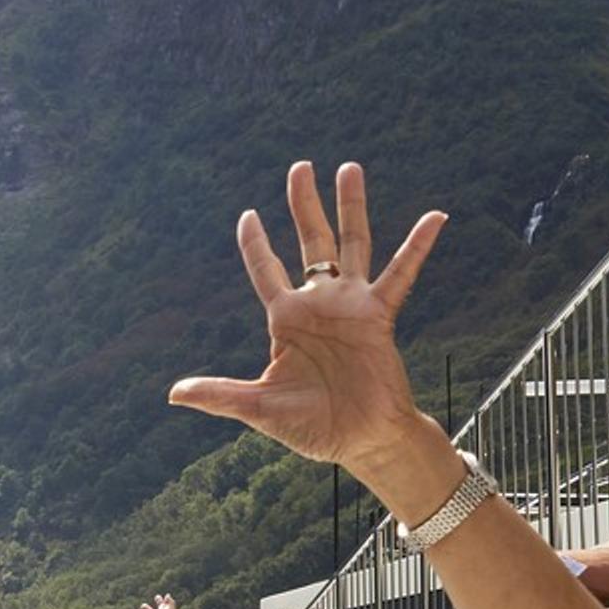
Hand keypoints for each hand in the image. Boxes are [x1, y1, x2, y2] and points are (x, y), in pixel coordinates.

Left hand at [168, 162, 454, 498]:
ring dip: (350, 206)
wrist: (362, 441)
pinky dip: (418, 245)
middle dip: (304, 205)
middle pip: (310, 242)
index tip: (248, 215)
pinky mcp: (380, 316)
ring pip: (351, 244)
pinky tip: (435, 217)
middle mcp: (319, 304)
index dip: (256, 243)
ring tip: (348, 168)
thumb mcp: (260, 408)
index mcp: (286, 320)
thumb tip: (173, 393)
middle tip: (299, 167)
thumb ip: (221, 395)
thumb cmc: (313, 427)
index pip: (266, 270)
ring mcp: (351, 305)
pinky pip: (401, 273)